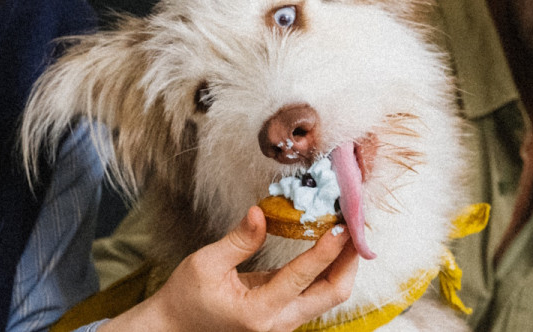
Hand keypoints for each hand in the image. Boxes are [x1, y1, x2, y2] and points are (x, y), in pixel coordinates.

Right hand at [100, 206, 357, 331]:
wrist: (175, 329)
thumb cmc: (186, 298)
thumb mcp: (204, 264)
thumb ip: (238, 240)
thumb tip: (261, 212)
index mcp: (257, 312)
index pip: (301, 277)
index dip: (326, 251)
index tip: (341, 226)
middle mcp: (278, 324)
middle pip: (332, 295)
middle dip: (349, 261)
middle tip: (357, 227)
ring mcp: (284, 324)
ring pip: (328, 297)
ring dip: (342, 265)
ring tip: (349, 232)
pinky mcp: (284, 318)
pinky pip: (315, 295)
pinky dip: (327, 270)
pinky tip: (330, 246)